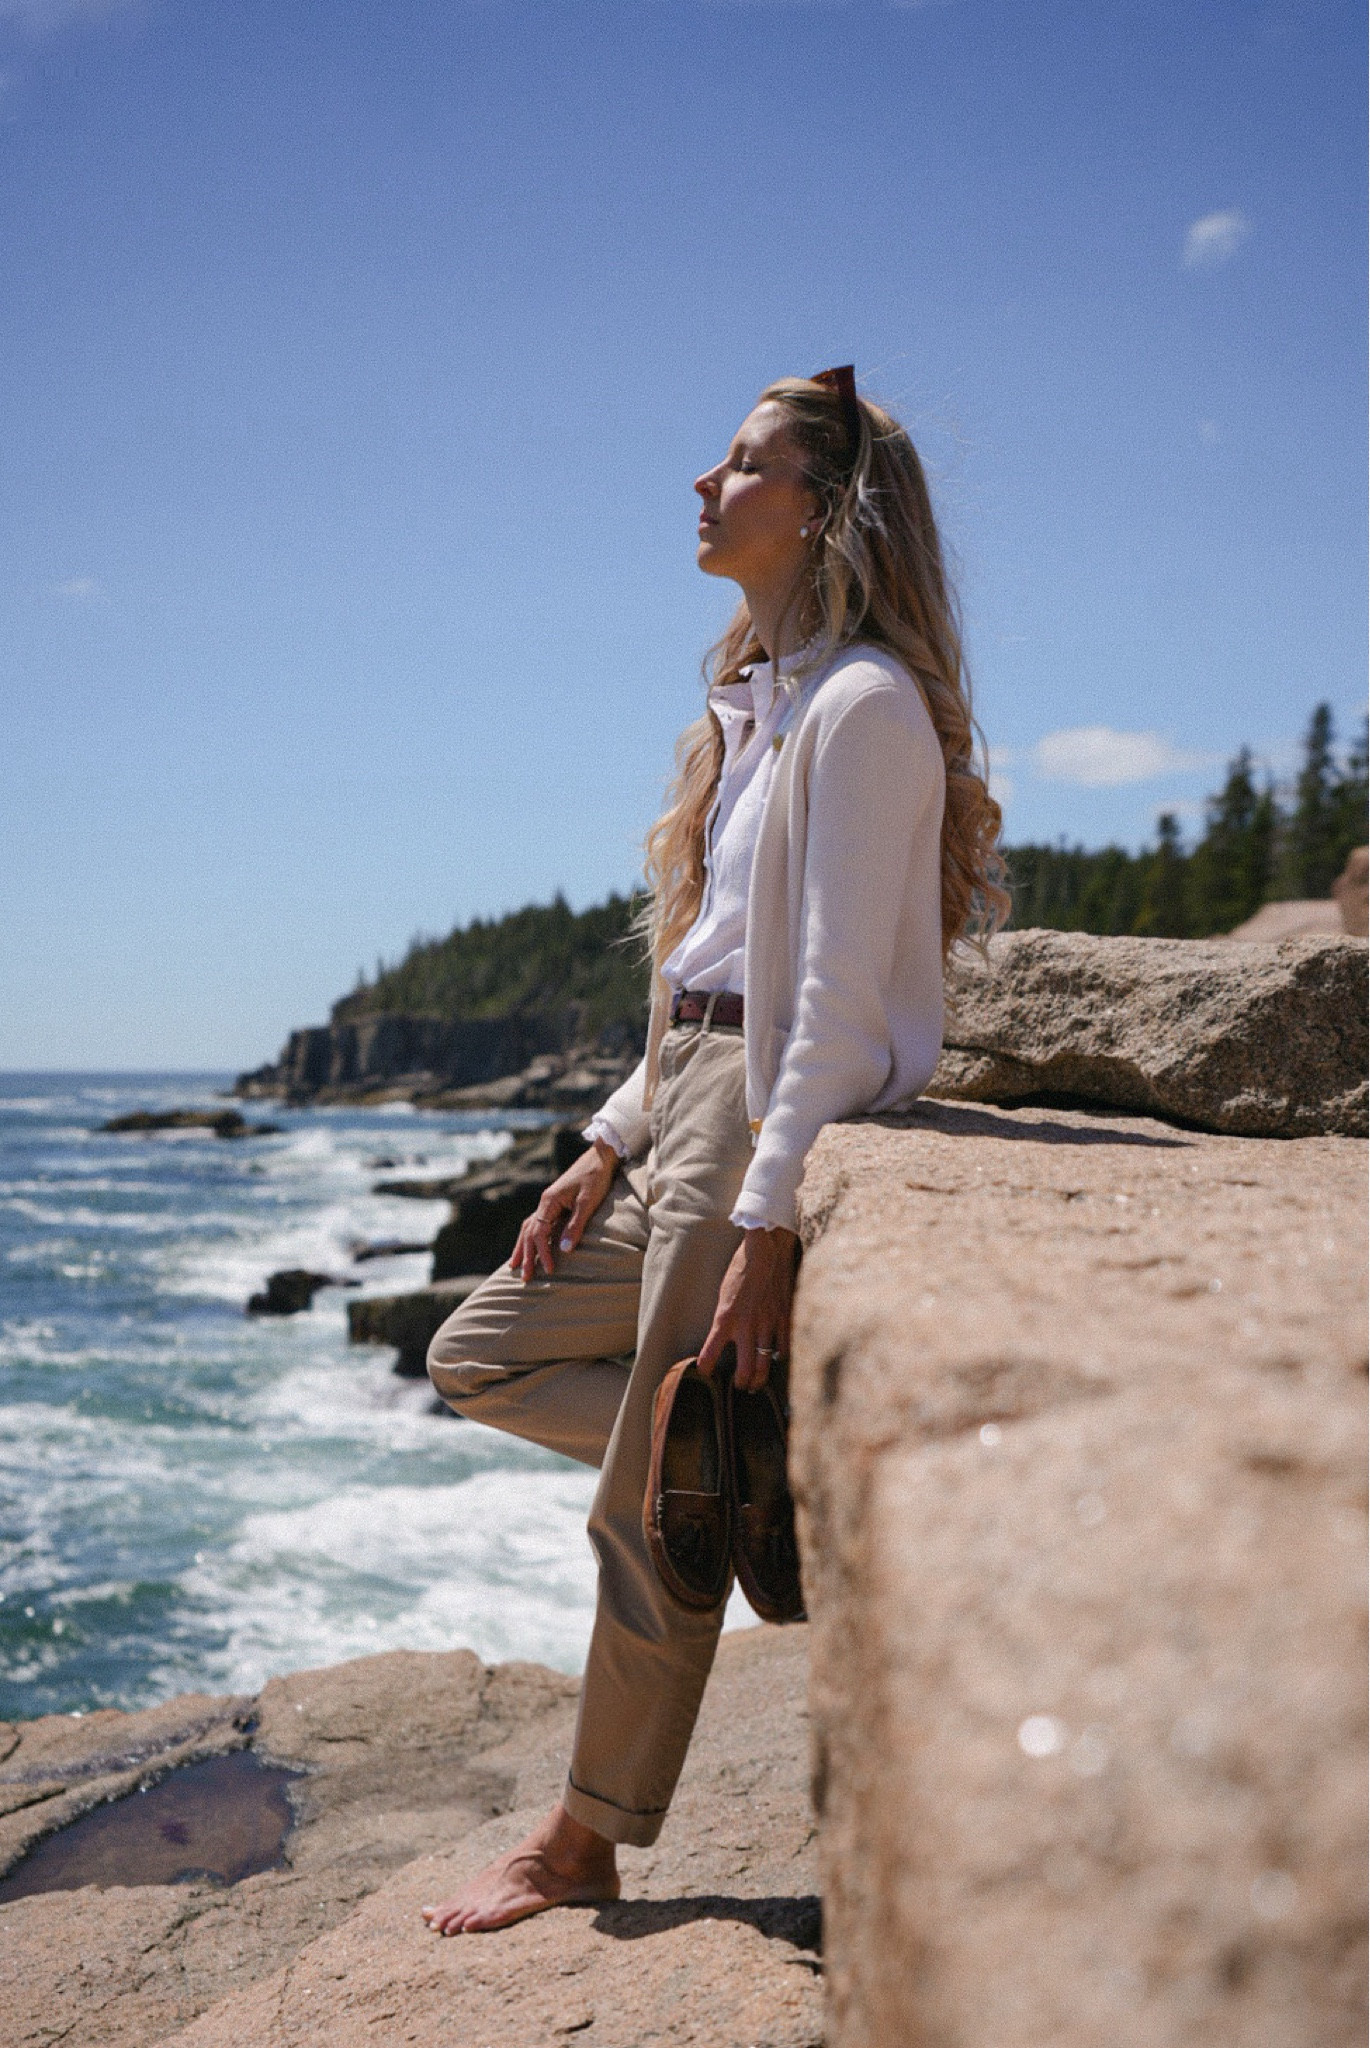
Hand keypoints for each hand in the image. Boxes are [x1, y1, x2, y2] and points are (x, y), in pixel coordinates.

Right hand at [509, 1139, 619, 1281]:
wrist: (601, 1156)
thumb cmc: (596, 1177)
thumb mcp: (588, 1202)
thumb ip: (576, 1225)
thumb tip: (564, 1250)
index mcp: (549, 1201)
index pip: (539, 1233)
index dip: (543, 1253)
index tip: (549, 1270)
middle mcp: (544, 1202)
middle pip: (529, 1233)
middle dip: (526, 1256)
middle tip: (524, 1279)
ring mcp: (548, 1202)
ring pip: (528, 1228)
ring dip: (522, 1248)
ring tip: (513, 1265)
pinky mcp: (555, 1202)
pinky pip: (537, 1223)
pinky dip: (530, 1237)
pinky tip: (529, 1245)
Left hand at [697, 1225, 799, 1389]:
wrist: (767, 1251)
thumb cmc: (742, 1269)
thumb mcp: (724, 1294)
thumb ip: (725, 1318)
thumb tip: (724, 1337)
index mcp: (726, 1318)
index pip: (710, 1352)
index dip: (706, 1367)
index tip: (704, 1372)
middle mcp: (747, 1325)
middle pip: (745, 1370)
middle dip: (742, 1383)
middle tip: (740, 1387)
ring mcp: (768, 1324)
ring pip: (766, 1364)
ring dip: (761, 1378)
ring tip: (757, 1383)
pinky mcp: (784, 1319)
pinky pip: (784, 1349)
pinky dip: (780, 1357)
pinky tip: (777, 1359)